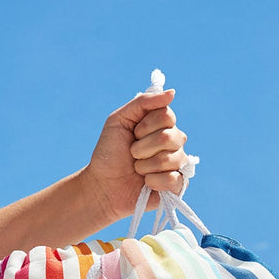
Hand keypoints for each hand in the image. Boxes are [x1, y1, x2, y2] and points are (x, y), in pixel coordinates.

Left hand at [82, 89, 188, 223]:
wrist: (102, 185)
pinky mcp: (177, 186)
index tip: (133, 133)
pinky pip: (174, 179)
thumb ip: (143, 103)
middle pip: (171, 137)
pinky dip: (153, 181)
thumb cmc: (109, 152)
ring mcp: (177, 164)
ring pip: (172, 159)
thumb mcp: (119, 120)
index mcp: (162, 125)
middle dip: (143, 147)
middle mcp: (173, 143)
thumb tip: (172, 93)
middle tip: (132, 153)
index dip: (146, 126)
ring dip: (146, 165)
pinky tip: (146, 183)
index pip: (167, 116)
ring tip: (137, 169)